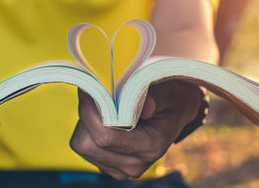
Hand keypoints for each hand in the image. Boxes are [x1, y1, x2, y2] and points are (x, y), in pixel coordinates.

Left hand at [70, 80, 201, 179]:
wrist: (176, 112)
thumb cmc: (170, 98)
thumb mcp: (167, 91)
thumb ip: (154, 97)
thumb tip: (145, 107)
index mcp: (150, 147)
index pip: (106, 137)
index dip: (90, 112)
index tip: (89, 89)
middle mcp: (134, 164)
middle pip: (88, 144)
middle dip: (85, 116)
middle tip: (92, 92)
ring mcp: (120, 168)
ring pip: (82, 145)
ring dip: (85, 121)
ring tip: (99, 103)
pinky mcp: (108, 165)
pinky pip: (84, 146)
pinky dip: (86, 128)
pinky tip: (100, 115)